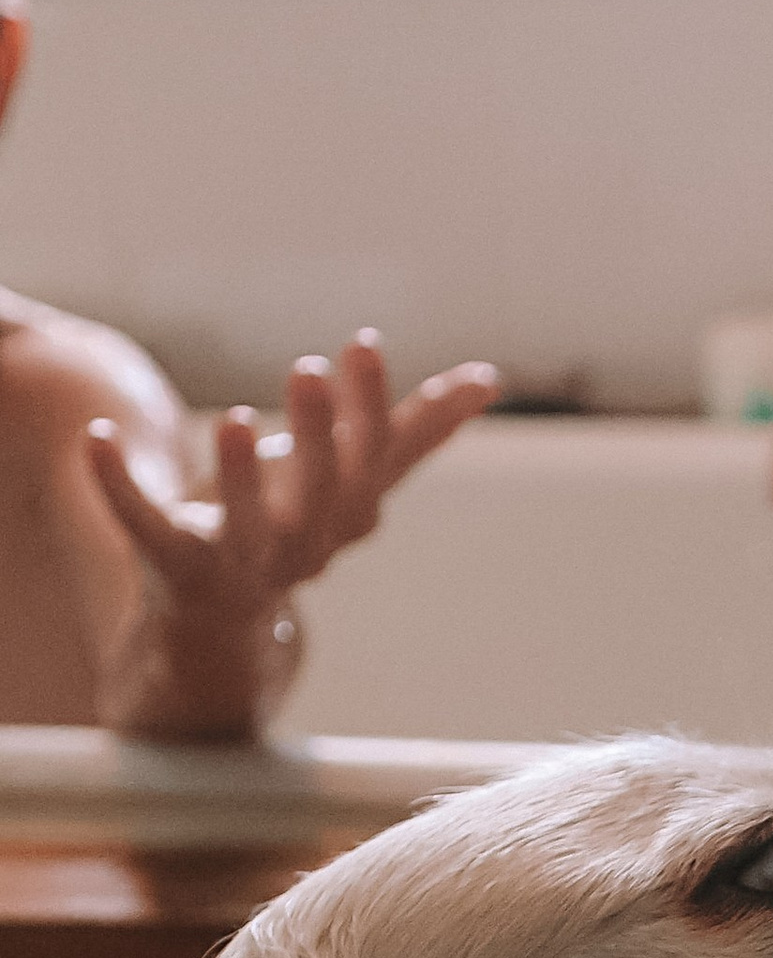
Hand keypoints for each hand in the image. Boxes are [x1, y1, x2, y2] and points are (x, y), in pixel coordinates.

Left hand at [85, 330, 498, 625]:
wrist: (222, 612)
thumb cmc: (293, 523)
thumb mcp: (354, 474)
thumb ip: (417, 429)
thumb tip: (489, 379)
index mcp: (346, 517)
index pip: (370, 462)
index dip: (370, 408)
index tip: (362, 344)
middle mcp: (301, 546)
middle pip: (319, 498)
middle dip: (318, 437)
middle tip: (308, 369)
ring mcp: (239, 564)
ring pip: (247, 530)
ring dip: (241, 479)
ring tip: (235, 420)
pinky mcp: (173, 566)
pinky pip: (145, 529)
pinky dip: (119, 487)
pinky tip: (98, 441)